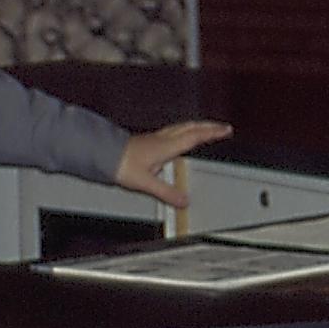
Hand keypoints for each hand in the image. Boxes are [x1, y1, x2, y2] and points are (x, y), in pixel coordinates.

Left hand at [116, 120, 230, 203]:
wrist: (102, 153)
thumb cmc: (121, 164)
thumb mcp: (146, 182)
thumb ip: (167, 192)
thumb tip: (184, 201)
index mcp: (166, 146)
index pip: (195, 136)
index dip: (212, 132)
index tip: (226, 129)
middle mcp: (162, 139)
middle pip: (190, 127)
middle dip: (208, 126)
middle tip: (222, 127)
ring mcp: (155, 138)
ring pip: (181, 127)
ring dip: (196, 126)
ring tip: (205, 128)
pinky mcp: (149, 140)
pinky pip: (172, 131)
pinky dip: (183, 131)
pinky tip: (179, 137)